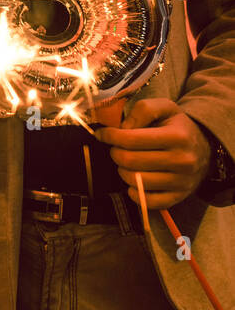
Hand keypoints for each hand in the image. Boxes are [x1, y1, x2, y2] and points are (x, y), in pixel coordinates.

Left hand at [96, 99, 210, 209]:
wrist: (205, 150)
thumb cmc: (177, 127)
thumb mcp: (165, 108)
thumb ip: (143, 110)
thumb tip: (123, 127)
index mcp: (178, 137)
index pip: (131, 139)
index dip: (110, 136)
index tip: (103, 134)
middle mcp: (183, 161)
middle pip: (129, 161)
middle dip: (115, 153)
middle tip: (117, 148)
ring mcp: (181, 182)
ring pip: (135, 181)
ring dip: (123, 171)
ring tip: (128, 162)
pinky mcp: (178, 197)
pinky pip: (146, 201)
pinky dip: (134, 192)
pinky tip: (134, 180)